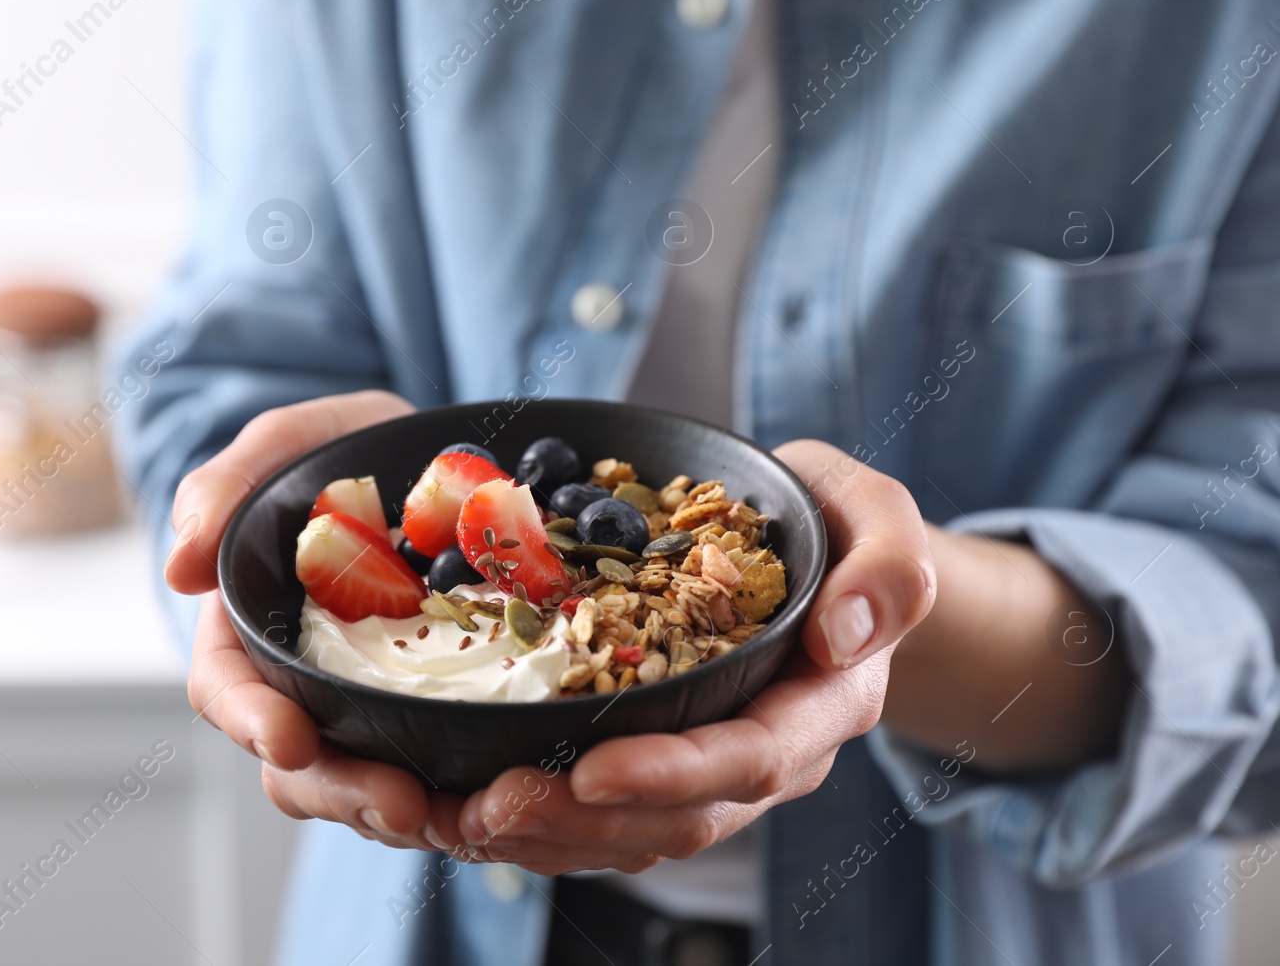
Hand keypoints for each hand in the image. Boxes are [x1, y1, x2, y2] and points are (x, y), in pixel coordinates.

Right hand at [175, 391, 456, 850]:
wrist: (445, 454)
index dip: (251, 721)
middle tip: (399, 805)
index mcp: (252, 627)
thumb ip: (228, 485)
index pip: (228, 691)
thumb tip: (180, 567)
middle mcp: (306, 681)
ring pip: (369, 786)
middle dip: (342, 791)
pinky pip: (443, 773)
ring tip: (458, 817)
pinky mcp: (442, 712)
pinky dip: (467, 797)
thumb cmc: (352, 446)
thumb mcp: (290, 443)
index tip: (287, 740)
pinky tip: (505, 797)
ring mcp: (374, 704)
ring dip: (407, 812)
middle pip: (300, 766)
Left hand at [444, 440, 936, 873]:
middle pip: (682, 817)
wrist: (817, 551)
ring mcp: (715, 771)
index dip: (671, 774)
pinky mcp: (665, 767)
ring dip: (549, 836)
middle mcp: (771, 754)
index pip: (750, 758)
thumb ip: (888, 567)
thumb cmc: (833, 523)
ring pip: (636, 835)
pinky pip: (607, 820)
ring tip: (464, 819)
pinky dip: (542, 824)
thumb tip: (844, 634)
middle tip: (494, 804)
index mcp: (822, 703)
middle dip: (584, 821)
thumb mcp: (875, 516)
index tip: (591, 771)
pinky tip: (470, 809)